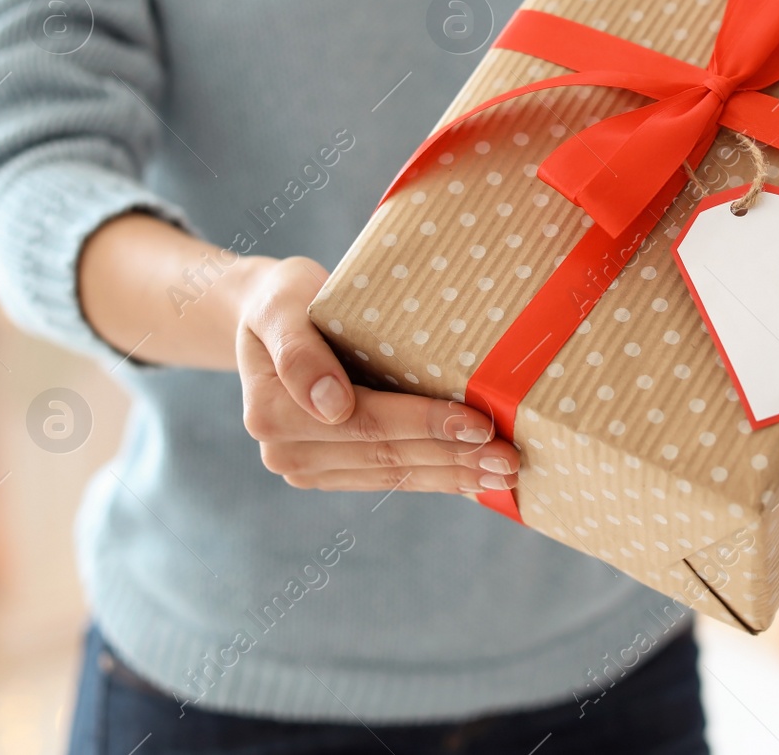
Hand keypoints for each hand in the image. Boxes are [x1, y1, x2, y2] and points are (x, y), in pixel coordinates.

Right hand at [234, 256, 519, 493]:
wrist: (267, 317)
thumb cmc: (283, 300)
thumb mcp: (281, 305)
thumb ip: (298, 352)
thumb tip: (332, 407)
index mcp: (273, 412)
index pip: (365, 422)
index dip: (425, 424)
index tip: (479, 424)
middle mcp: (285, 451)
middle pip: (384, 455)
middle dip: (453, 457)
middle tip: (510, 457)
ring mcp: (307, 467)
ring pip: (393, 474)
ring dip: (452, 475)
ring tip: (504, 473)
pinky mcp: (331, 472)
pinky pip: (389, 477)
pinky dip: (435, 476)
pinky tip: (475, 479)